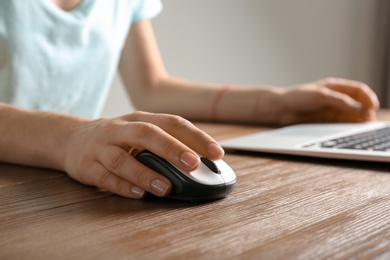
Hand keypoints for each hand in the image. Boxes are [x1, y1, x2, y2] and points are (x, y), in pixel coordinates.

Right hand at [63, 111, 224, 198]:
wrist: (72, 139)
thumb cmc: (118, 138)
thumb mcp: (140, 133)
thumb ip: (166, 143)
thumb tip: (201, 163)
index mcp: (140, 119)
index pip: (172, 123)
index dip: (196, 137)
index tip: (217, 153)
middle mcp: (120, 129)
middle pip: (147, 134)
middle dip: (172, 148)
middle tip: (193, 164)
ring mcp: (102, 147)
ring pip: (123, 159)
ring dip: (146, 174)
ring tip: (166, 188)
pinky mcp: (87, 166)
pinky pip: (105, 177)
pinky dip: (122, 186)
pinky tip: (138, 194)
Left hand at [276, 78, 378, 124]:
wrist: (281, 108)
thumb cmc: (297, 97)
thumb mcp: (321, 96)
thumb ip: (340, 101)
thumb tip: (359, 108)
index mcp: (334, 86)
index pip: (357, 90)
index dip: (367, 97)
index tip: (373, 106)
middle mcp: (335, 97)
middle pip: (357, 103)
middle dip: (365, 110)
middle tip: (370, 119)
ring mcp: (331, 109)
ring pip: (351, 114)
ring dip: (359, 119)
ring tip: (365, 125)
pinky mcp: (326, 120)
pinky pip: (341, 122)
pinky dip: (349, 125)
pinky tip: (354, 128)